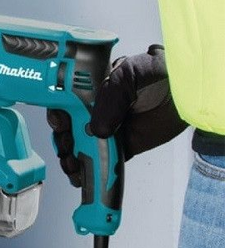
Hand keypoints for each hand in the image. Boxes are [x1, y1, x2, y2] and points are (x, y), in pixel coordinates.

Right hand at [47, 45, 188, 186]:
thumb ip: (110, 99)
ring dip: (71, 156)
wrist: (187, 91)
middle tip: (66, 146)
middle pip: (69, 126)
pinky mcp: (122, 146)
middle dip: (62, 138)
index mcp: (91, 88)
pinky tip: (82, 175)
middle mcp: (95, 109)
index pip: (65, 102)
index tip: (60, 123)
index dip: (58, 113)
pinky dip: (90, 169)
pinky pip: (102, 159)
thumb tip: (96, 130)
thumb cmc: (159, 72)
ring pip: (81, 145)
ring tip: (72, 165)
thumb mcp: (129, 75)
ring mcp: (108, 128)